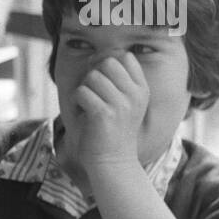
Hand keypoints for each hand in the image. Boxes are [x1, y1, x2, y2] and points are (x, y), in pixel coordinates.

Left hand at [71, 52, 148, 174]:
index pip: (126, 57)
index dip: (107, 63)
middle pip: (107, 62)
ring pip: (91, 77)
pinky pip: (81, 92)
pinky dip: (76, 102)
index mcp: (141, 89)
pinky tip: (83, 114)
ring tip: (88, 107)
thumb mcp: (123, 103)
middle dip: (93, 75)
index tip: (101, 81)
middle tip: (92, 95)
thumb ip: (116, 80)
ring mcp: (121, 103)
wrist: (112, 162)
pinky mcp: (104, 113)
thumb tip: (95, 57)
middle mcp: (135, 94)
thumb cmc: (111, 132)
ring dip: (83, 90)